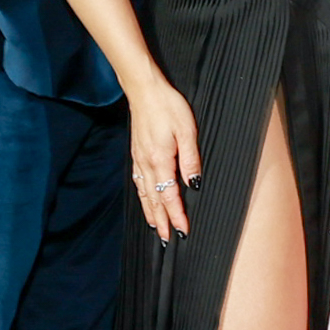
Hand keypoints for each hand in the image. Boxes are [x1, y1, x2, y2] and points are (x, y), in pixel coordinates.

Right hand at [128, 78, 203, 239]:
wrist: (144, 90)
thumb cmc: (167, 106)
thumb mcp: (187, 130)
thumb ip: (190, 159)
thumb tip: (193, 184)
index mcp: (160, 159)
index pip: (170, 195)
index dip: (177, 214)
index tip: (183, 230)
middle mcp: (146, 163)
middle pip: (154, 199)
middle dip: (161, 220)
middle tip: (167, 239)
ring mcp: (139, 158)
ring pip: (144, 193)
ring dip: (150, 212)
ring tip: (156, 227)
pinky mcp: (136, 153)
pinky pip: (138, 182)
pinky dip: (142, 196)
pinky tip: (145, 200)